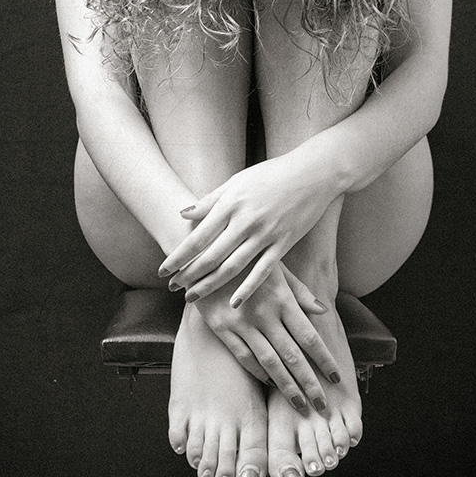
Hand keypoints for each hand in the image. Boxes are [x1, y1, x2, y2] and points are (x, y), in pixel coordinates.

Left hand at [159, 152, 338, 304]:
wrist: (312, 172)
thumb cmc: (271, 174)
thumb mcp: (237, 181)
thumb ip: (211, 200)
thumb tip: (184, 213)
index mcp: (231, 203)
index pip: (197, 237)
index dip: (178, 257)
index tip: (163, 271)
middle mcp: (245, 220)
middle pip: (210, 256)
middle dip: (188, 275)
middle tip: (173, 289)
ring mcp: (265, 234)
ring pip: (232, 267)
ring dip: (210, 285)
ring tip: (193, 297)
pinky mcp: (283, 243)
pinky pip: (263, 272)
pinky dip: (247, 289)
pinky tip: (234, 304)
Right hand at [193, 263, 339, 410]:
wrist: (208, 252)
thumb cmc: (248, 259)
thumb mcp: (276, 267)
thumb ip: (300, 291)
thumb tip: (323, 311)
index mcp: (282, 298)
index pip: (309, 336)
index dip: (324, 359)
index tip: (336, 378)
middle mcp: (264, 313)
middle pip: (292, 355)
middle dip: (309, 383)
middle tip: (322, 405)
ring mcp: (242, 323)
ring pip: (269, 362)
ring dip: (287, 386)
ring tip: (300, 406)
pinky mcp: (222, 328)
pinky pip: (243, 356)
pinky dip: (258, 372)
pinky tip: (270, 384)